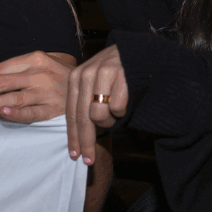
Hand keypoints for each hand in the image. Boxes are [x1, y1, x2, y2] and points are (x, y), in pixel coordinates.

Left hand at [0, 51, 75, 122]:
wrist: (95, 88)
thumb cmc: (62, 75)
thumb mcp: (43, 63)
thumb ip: (19, 69)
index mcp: (35, 58)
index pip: (1, 68)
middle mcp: (38, 74)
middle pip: (1, 80)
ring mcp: (46, 93)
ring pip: (13, 98)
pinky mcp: (53, 110)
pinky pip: (32, 113)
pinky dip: (17, 114)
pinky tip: (3, 113)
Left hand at [66, 45, 128, 163]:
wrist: (140, 51)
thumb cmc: (117, 73)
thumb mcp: (95, 84)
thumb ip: (85, 104)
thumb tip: (79, 139)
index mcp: (75, 78)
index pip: (70, 113)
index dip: (73, 137)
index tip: (75, 155)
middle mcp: (85, 74)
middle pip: (82, 118)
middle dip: (86, 142)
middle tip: (89, 160)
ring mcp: (101, 73)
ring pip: (98, 115)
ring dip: (110, 121)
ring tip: (116, 112)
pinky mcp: (119, 73)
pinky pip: (117, 107)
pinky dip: (122, 110)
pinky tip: (127, 99)